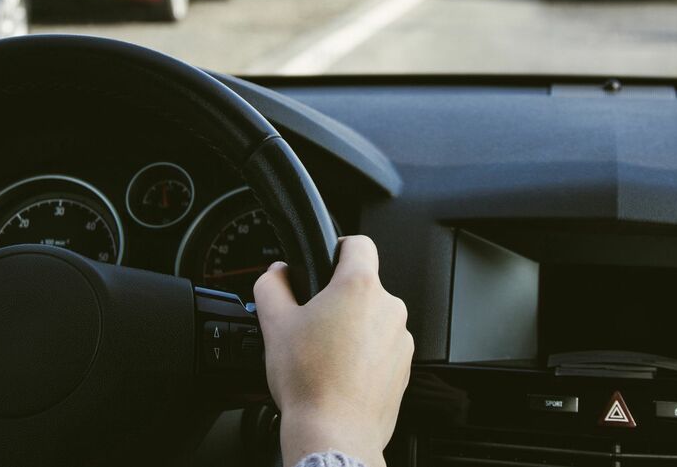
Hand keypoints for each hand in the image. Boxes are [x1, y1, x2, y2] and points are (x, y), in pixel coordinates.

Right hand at [254, 235, 413, 466]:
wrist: (335, 433)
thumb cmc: (310, 382)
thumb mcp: (274, 324)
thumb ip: (272, 285)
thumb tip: (276, 273)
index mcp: (359, 287)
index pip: (359, 244)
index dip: (339, 247)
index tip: (327, 260)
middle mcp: (389, 308)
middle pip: (363, 286)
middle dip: (338, 299)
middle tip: (311, 322)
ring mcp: (402, 339)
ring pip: (374, 319)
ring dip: (353, 328)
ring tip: (325, 354)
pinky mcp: (405, 367)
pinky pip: (383, 348)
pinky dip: (365, 355)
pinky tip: (341, 374)